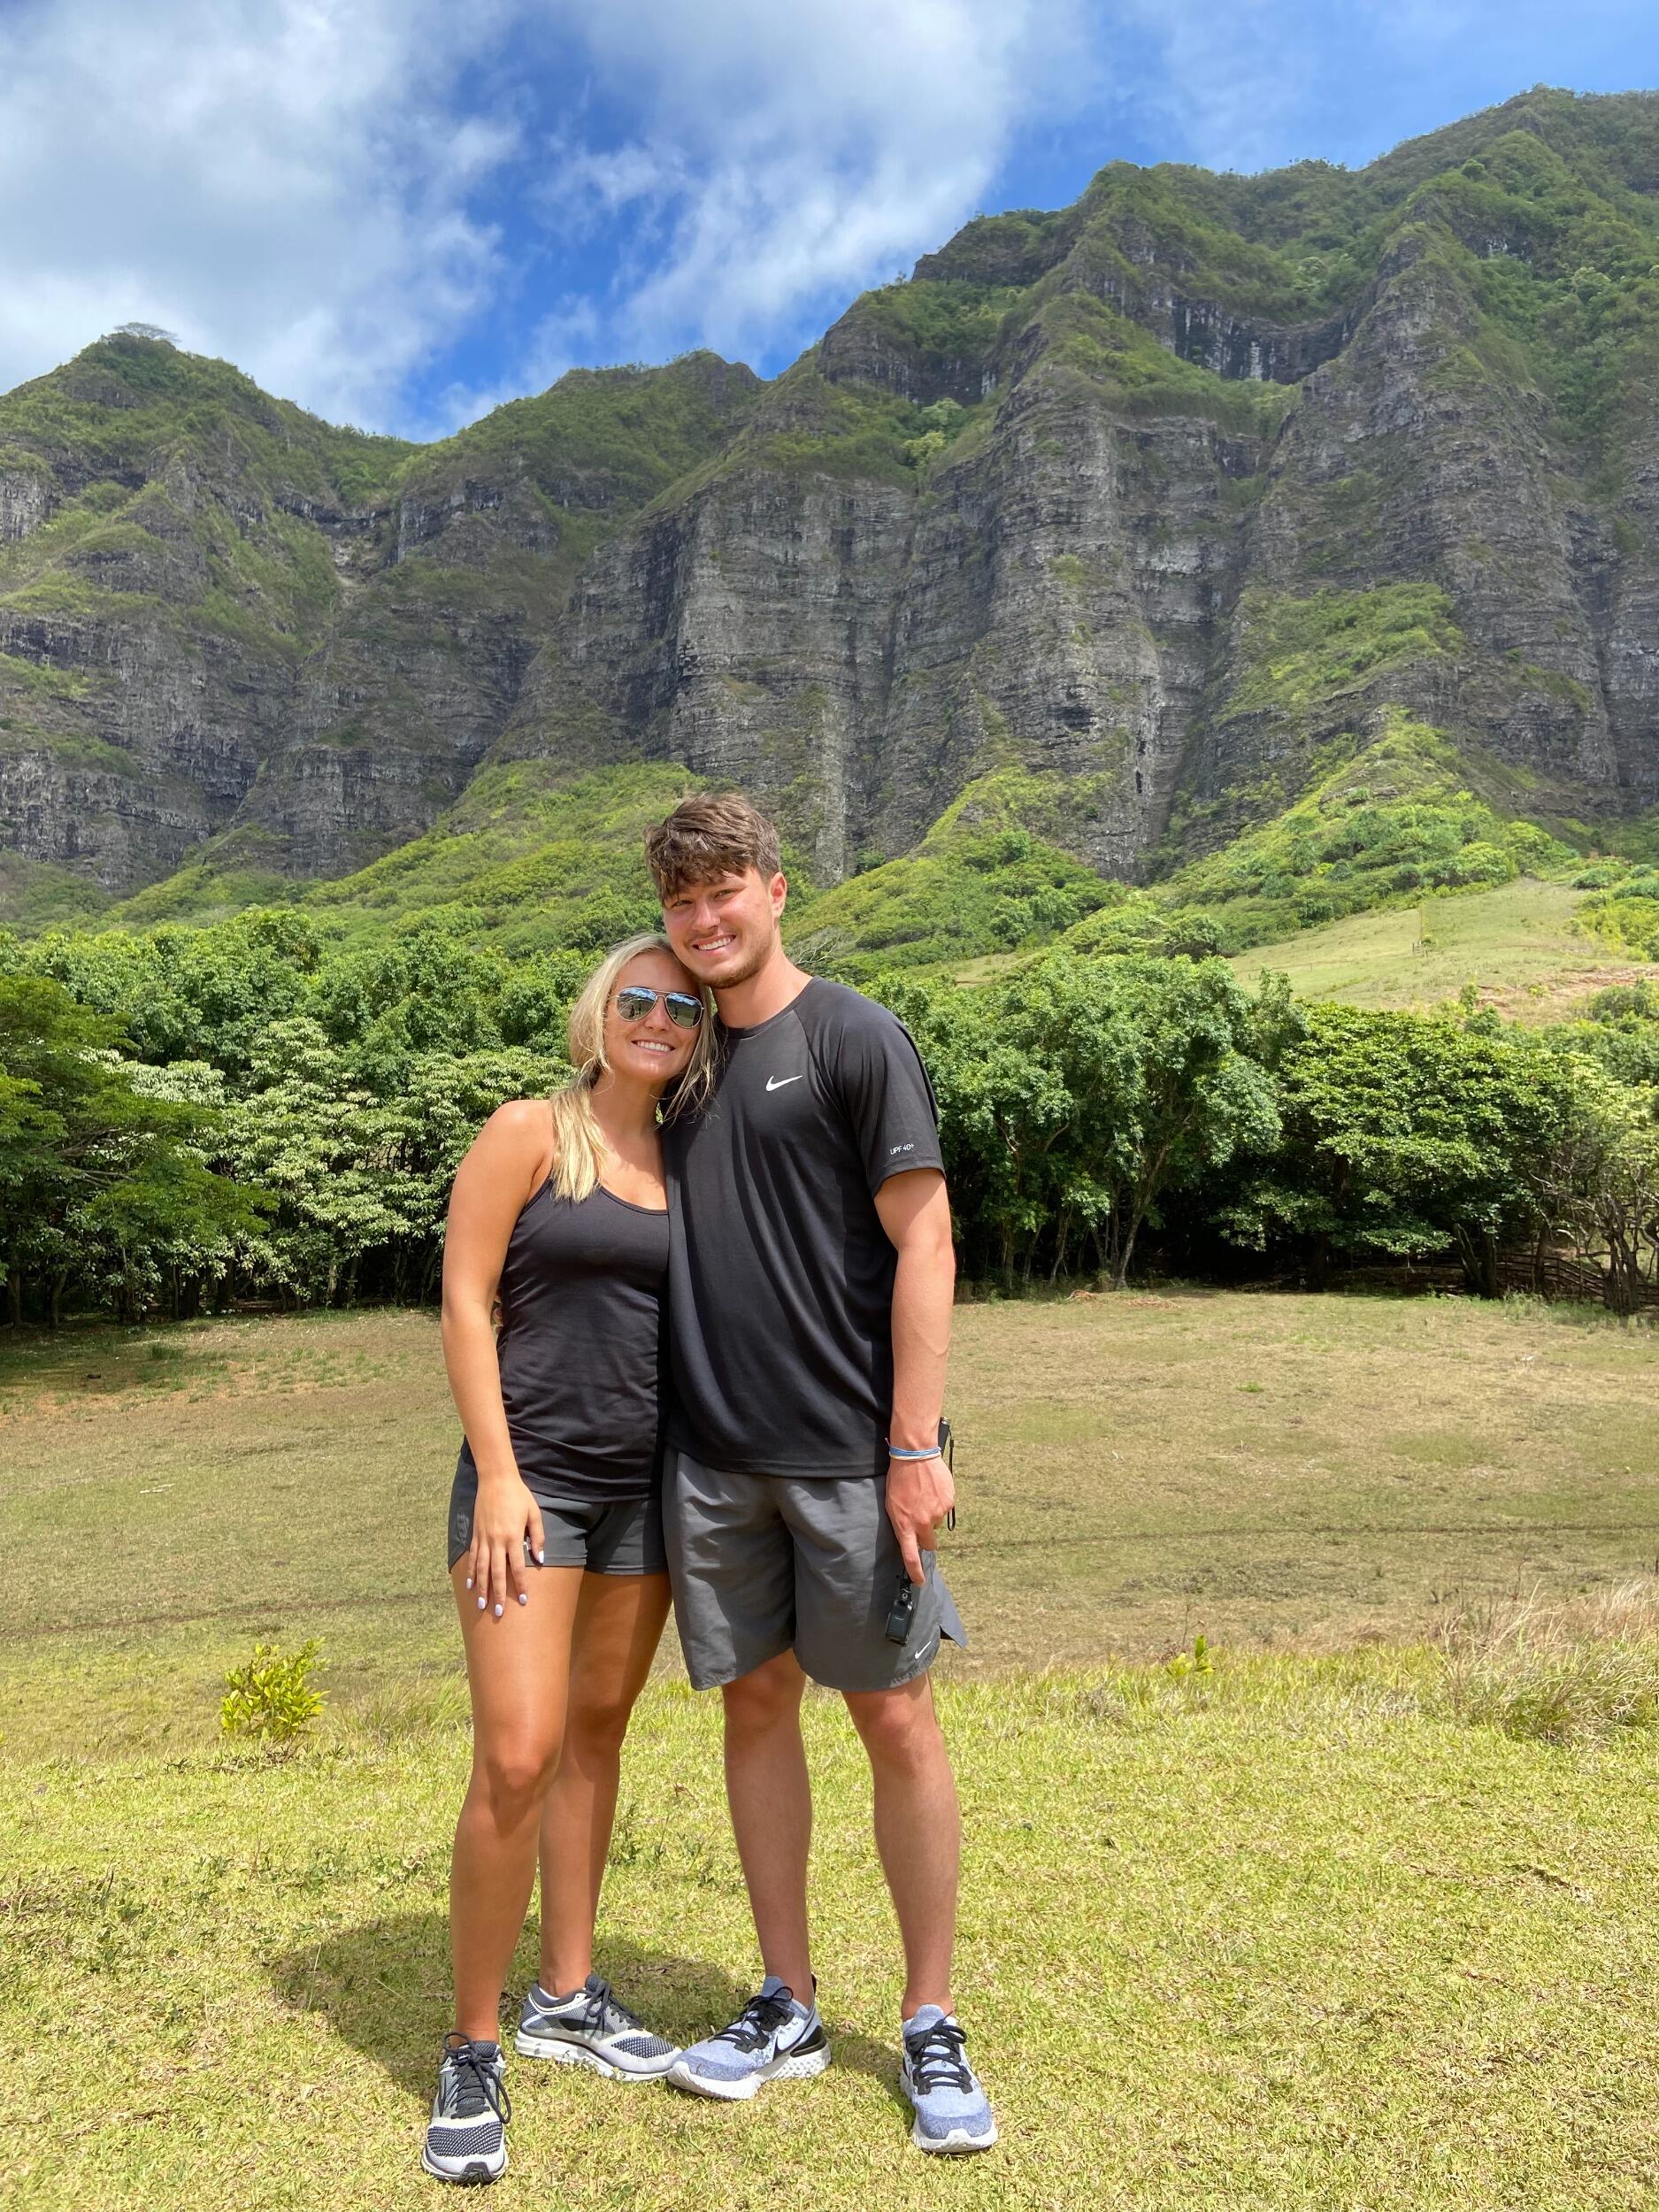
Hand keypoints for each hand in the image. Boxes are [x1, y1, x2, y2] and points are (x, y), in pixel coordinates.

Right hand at [465, 1473, 545, 1618]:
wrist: (496, 1480)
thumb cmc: (519, 1496)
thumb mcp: (534, 1513)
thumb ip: (537, 1536)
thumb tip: (540, 1558)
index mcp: (513, 1536)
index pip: (518, 1567)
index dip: (521, 1585)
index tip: (523, 1601)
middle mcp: (497, 1541)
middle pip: (497, 1573)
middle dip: (498, 1594)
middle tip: (498, 1613)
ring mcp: (484, 1538)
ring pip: (482, 1568)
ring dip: (482, 1588)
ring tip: (481, 1605)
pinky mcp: (475, 1534)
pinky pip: (473, 1557)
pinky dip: (471, 1572)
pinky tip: (470, 1584)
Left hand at [884, 1452, 954, 1586]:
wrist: (915, 1456)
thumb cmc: (898, 1479)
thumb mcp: (892, 1505)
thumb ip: (902, 1523)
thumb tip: (910, 1535)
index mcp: (905, 1525)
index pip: (911, 1556)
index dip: (916, 1572)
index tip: (920, 1582)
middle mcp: (922, 1523)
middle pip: (930, 1544)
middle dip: (927, 1539)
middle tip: (922, 1522)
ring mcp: (937, 1514)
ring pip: (937, 1523)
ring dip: (932, 1515)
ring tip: (923, 1496)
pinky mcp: (948, 1503)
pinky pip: (945, 1508)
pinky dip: (940, 1502)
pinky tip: (932, 1489)